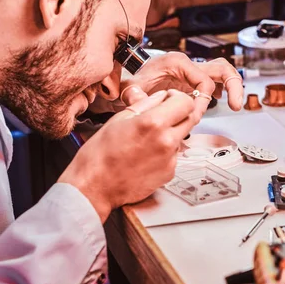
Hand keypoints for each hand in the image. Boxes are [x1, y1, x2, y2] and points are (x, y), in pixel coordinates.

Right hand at [58, 89, 196, 221]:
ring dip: (171, 132)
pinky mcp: (169, 173)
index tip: (168, 99)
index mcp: (153, 123)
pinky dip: (165, 151)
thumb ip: (145, 104)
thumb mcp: (119, 119)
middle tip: (161, 116)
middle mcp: (167, 141)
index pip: (186, 102)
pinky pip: (174, 155)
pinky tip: (146, 155)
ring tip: (146, 140)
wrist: (94, 187)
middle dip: (178, 113)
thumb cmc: (99, 155)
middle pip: (190, 118)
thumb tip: (161, 96)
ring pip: (182, 136)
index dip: (177, 97)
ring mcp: (170, 159)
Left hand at [120, 53, 243, 117]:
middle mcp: (189, 64)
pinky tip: (226, 102)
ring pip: (222, 72)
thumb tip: (140, 100)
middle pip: (221, 69)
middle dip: (232, 86)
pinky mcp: (195, 78)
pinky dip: (224, 89)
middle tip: (236, 105)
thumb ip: (133, 94)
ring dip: (232, 87)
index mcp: (178, 63)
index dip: (203, 100)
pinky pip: (216, 79)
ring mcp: (193, 71)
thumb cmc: (135, 80)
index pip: (203, 82)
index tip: (196, 115)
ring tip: (236, 105)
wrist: (133, 75)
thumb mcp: (131, 88)